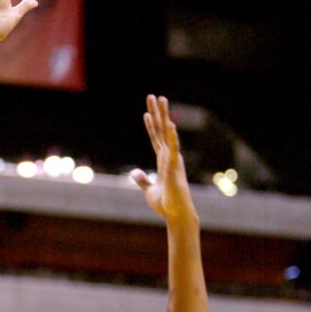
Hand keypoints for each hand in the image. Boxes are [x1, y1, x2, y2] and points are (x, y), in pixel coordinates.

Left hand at [130, 95, 197, 223]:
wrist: (176, 215)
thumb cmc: (166, 204)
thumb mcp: (149, 190)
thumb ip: (142, 180)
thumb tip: (134, 172)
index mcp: (163, 161)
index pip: (156, 139)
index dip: (151, 125)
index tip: (146, 112)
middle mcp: (169, 157)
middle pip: (162, 130)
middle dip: (157, 113)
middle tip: (154, 96)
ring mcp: (172, 160)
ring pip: (167, 133)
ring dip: (164, 116)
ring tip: (161, 99)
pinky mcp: (175, 168)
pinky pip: (173, 149)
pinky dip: (173, 137)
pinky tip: (170, 125)